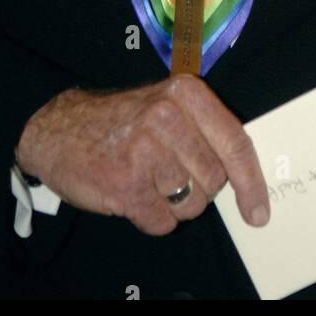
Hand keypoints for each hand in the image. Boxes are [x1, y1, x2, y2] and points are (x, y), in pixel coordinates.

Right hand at [14, 77, 270, 236]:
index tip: (258, 211)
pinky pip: (163, 222)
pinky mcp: (127, 184)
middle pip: (215, 180)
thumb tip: (246, 175)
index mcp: (186, 93)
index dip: (252, 182)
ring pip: (191, 204)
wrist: (58, 129)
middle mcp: (168, 116)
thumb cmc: (121, 121)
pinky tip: (132, 193)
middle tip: (167, 170)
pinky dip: (151, 217)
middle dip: (198, 187)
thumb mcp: (166, 105)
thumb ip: (205, 129)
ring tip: (148, 178)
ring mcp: (146, 150)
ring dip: (173, 203)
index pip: (236, 143)